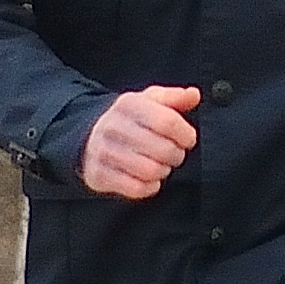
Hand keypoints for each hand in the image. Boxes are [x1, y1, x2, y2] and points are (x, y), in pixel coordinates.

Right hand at [81, 85, 202, 201]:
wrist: (90, 136)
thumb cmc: (130, 119)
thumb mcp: (150, 101)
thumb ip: (175, 97)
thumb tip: (194, 95)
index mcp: (128, 104)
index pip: (167, 121)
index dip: (185, 134)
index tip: (188, 139)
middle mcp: (112, 126)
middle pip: (162, 149)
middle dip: (176, 155)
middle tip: (174, 153)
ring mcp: (103, 152)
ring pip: (151, 171)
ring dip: (163, 171)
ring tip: (161, 164)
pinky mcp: (98, 175)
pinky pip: (136, 188)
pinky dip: (149, 187)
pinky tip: (149, 179)